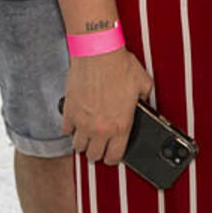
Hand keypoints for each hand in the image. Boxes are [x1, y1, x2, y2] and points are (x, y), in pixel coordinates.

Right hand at [62, 49, 153, 165]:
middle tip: (100, 146)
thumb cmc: (121, 66)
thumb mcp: (143, 84)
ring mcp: (82, 122)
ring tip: (88, 136)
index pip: (114, 157)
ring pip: (78, 147)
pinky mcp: (69, 112)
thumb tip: (145, 104)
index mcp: (121, 125)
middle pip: (94, 155)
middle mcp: (100, 128)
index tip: (113, 155)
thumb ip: (145, 99)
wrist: (98, 53)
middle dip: (98, 152)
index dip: (114, 159)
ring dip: (83, 143)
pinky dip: (71, 129)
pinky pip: (66, 130)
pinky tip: (77, 123)